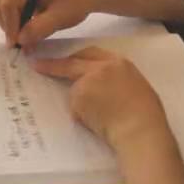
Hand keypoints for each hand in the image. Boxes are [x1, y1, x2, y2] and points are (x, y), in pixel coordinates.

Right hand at [0, 0, 94, 46]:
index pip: (9, 2)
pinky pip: (9, 14)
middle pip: (1, 6)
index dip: (10, 24)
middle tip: (20, 46)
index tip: (17, 44)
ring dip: (11, 28)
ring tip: (26, 42)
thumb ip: (40, 28)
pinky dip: (15, 27)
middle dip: (8, 27)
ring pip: (2, 12)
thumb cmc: (75, 1)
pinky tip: (27, 35)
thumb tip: (20, 40)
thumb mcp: (60, 17)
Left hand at [31, 48, 171, 150]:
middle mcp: (100, 67)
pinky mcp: (78, 97)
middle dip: (53, 65)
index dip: (77, 57)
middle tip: (37, 65)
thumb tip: (103, 84)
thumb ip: (115, 77)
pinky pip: (76, 106)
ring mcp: (87, 80)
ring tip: (104, 118)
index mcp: (118, 62)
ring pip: (75, 88)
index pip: (91, 53)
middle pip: (72, 62)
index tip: (68, 59)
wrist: (140, 130)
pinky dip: (82, 115)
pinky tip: (99, 122)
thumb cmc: (146, 114)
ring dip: (81, 101)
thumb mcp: (134, 84)